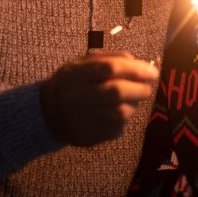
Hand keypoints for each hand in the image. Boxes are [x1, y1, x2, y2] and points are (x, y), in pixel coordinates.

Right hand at [40, 52, 158, 146]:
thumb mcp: (81, 64)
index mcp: (74, 74)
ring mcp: (81, 119)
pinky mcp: (87, 137)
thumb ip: (109, 58)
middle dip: (139, 89)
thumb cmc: (71, 84)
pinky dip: (125, 120)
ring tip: (134, 100)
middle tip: (147, 87)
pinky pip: (116, 129)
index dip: (135, 69)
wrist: (45, 114)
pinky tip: (121, 113)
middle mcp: (75, 97)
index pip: (109, 68)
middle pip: (116, 92)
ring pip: (119, 112)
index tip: (152, 71)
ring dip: (134, 105)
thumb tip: (139, 63)